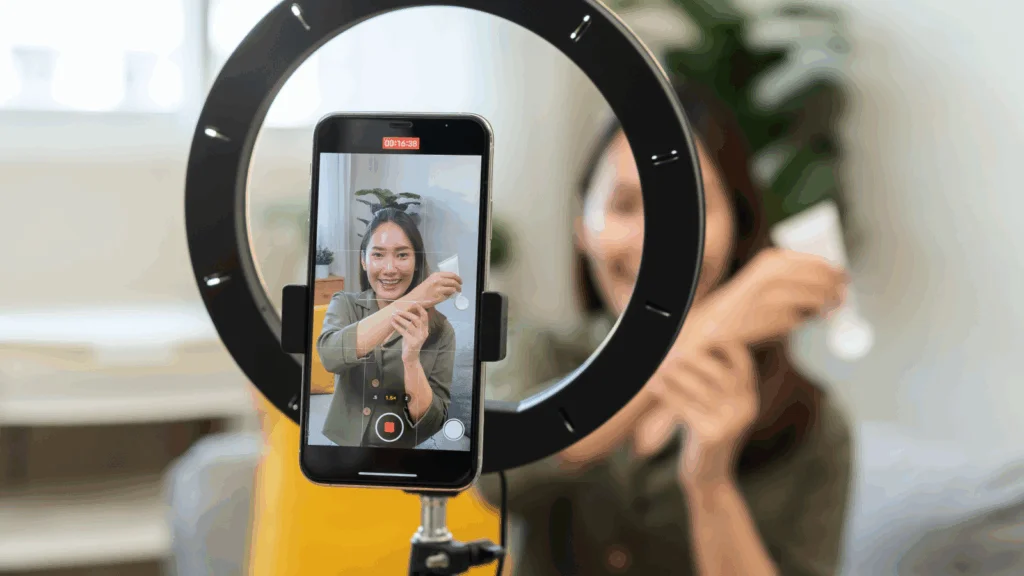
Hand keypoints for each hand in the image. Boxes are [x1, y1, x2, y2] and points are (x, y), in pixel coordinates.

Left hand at [392, 304, 429, 363]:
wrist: (411, 358)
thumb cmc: (411, 343)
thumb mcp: (414, 332)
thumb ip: (413, 324)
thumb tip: (409, 310)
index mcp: (425, 329)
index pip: (425, 316)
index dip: (420, 309)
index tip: (413, 302)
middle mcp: (424, 333)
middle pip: (416, 319)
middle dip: (406, 313)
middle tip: (397, 310)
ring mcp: (419, 338)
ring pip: (410, 325)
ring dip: (400, 319)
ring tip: (393, 315)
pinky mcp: (412, 343)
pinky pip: (404, 332)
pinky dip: (397, 326)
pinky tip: (392, 323)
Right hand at [406, 272, 461, 308]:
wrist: (414, 299)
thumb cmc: (421, 291)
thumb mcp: (430, 281)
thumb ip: (440, 280)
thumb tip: (451, 282)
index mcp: (436, 275)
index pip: (451, 275)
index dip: (458, 278)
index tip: (460, 282)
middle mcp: (437, 280)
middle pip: (454, 282)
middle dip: (458, 286)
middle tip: (459, 289)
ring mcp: (438, 289)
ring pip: (452, 289)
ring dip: (454, 291)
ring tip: (453, 293)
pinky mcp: (439, 297)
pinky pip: (447, 296)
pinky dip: (448, 297)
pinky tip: (444, 297)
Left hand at [649, 339, 757, 487]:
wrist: (709, 476)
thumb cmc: (707, 432)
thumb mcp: (718, 406)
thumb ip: (715, 380)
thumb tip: (691, 343)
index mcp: (750, 396)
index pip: (741, 358)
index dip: (721, 342)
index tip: (698, 335)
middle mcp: (745, 407)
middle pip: (717, 371)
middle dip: (691, 358)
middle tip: (670, 352)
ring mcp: (731, 422)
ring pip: (698, 388)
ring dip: (674, 374)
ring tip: (659, 365)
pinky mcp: (712, 436)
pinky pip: (684, 407)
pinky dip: (666, 393)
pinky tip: (653, 384)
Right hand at [699, 248, 847, 344]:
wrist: (715, 322)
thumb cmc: (746, 301)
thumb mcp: (764, 277)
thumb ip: (793, 274)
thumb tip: (833, 279)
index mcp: (772, 259)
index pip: (815, 262)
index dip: (834, 270)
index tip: (844, 277)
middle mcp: (773, 273)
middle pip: (820, 279)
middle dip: (835, 289)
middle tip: (841, 298)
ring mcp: (775, 296)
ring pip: (815, 299)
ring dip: (824, 306)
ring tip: (824, 312)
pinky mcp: (775, 317)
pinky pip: (800, 320)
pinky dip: (800, 322)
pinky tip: (789, 321)